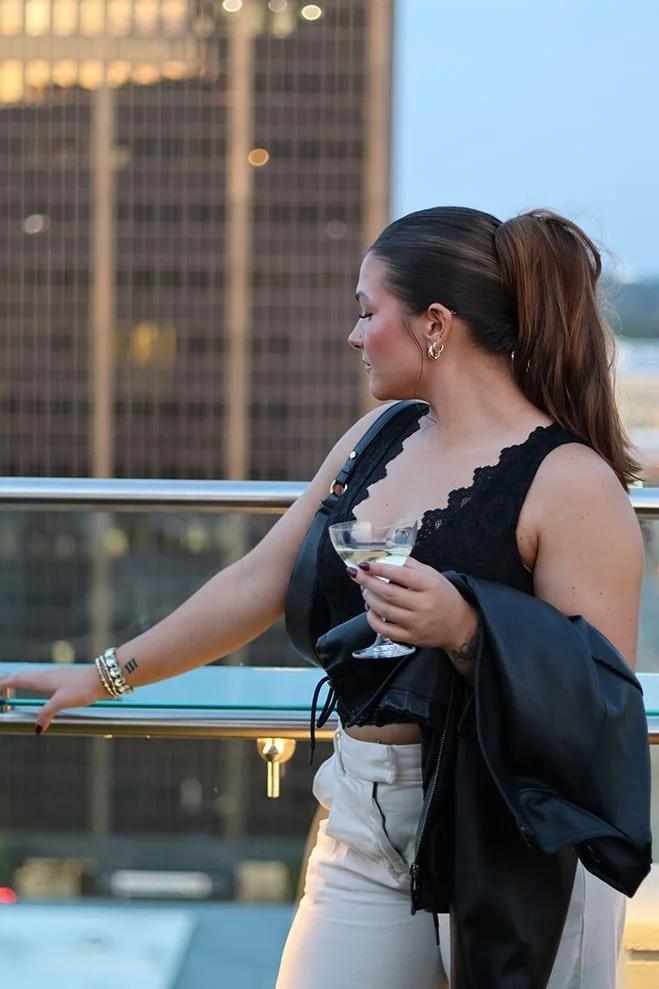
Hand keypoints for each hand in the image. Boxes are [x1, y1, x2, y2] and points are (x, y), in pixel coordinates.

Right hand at [0, 665, 106, 733]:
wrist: (101, 678)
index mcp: (41, 679)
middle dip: (8, 679)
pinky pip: (39, 678)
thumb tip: (36, 727)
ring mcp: (53, 676)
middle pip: (21, 676)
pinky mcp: (61, 679)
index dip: (4, 683)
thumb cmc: (82, 687)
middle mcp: (45, 675)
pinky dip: (29, 680)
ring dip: (17, 678)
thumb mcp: (62, 701)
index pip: (17, 680)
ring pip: (30, 676)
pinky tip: (35, 684)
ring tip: (10, 681)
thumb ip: (47, 712)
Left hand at [347, 557, 479, 661]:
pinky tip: (369, 610)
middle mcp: (423, 605)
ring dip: (369, 599)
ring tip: (364, 590)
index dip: (380, 568)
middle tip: (356, 574)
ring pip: (384, 610)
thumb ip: (411, 566)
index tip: (365, 564)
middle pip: (389, 593)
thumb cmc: (445, 597)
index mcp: (430, 586)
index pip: (401, 575)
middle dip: (368, 582)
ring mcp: (416, 623)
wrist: (460, 627)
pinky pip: (385, 630)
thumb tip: (386, 555)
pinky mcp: (411, 638)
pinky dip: (372, 619)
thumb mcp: (434, 576)